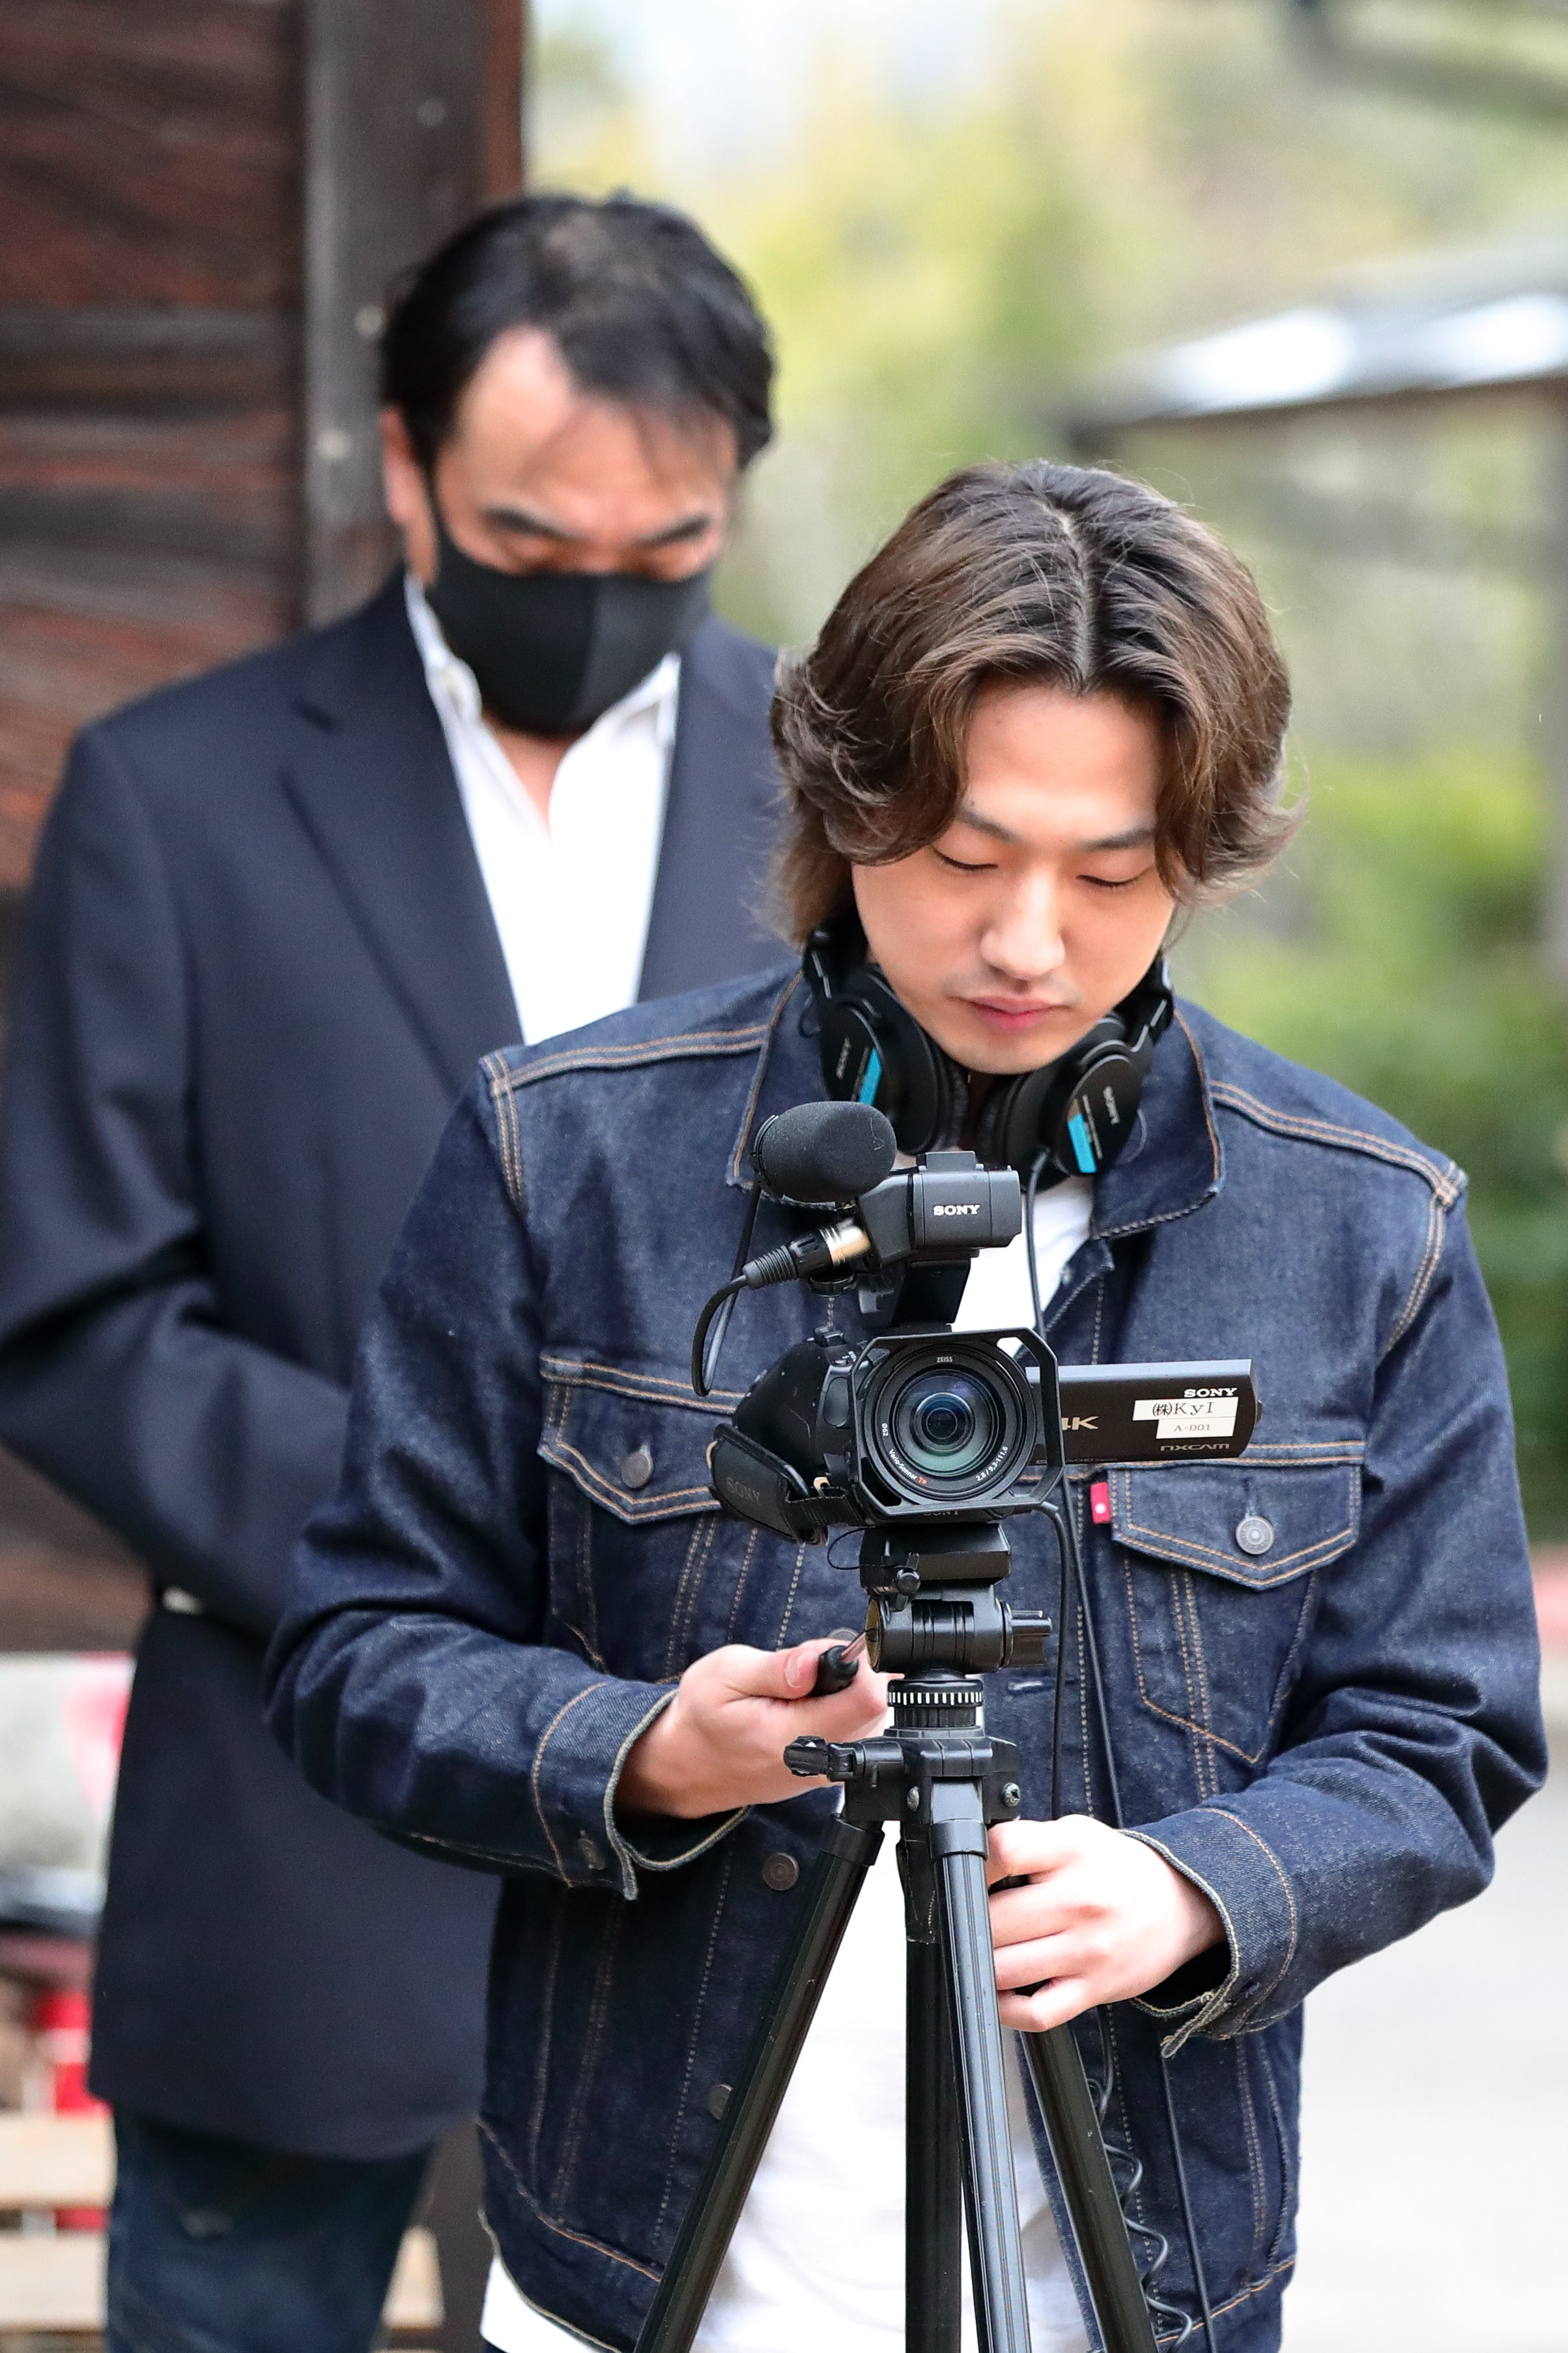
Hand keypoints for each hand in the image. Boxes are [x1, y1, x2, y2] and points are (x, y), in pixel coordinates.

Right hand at [615, 1639, 888, 1819]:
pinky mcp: (826, 1773)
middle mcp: (818, 1762)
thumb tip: (819, 1660)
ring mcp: (825, 1772)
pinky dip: (841, 1711)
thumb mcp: (726, 1675)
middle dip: (853, 1675)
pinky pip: (857, 1735)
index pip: (867, 1700)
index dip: (860, 1664)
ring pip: (871, 1721)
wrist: (689, 1765)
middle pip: (876, 1708)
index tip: (829, 1654)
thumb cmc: (703, 1717)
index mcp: (793, 1737)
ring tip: (801, 1689)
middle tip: (806, 1669)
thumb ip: (777, 1668)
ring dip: (846, 1693)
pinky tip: (807, 1706)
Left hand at [986, 1814, 1223, 2032]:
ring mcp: (1087, 1949)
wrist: (1180, 1903)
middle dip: (969, 1922)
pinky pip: (1037, 2012)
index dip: (974, 1863)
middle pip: (994, 1919)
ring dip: (980, 1965)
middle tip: (968, 1919)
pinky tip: (999, 1993)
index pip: (1005, 1850)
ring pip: (1005, 1969)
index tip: (967, 1873)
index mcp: (1071, 1851)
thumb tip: (973, 1861)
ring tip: (981, 1952)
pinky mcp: (1094, 1988)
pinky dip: (1006, 2010)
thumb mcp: (1076, 1833)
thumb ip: (1029, 1841)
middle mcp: (1079, 1900)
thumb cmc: (1116, 1868)